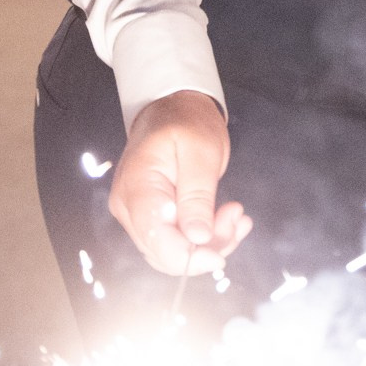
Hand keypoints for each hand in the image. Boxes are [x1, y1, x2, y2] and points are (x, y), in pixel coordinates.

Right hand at [107, 90, 250, 275]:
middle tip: (237, 217)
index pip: (157, 241)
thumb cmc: (187, 122)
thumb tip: (197, 238)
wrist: (174, 108)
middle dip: (205, 246)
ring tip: (236, 216)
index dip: (190, 257)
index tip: (222, 252)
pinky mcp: (149, 215)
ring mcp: (135, 213)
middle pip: (165, 251)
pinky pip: (174, 239)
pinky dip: (202, 236)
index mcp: (137, 187)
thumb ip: (197, 195)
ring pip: (172, 250)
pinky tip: (226, 220)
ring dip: (209, 242)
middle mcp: (128, 207)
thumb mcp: (201, 152)